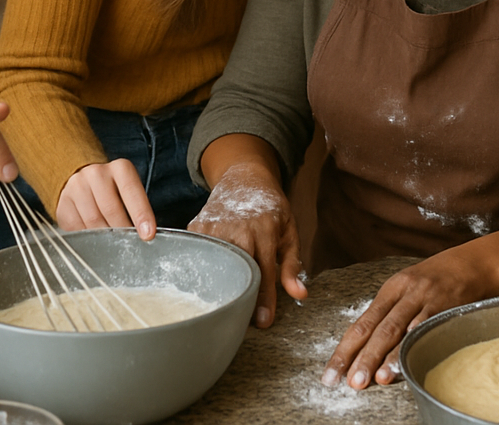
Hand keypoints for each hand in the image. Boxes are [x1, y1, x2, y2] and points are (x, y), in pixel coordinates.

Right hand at [56, 159, 155, 238]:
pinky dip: (87, 237)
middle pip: (111, 209)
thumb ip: (137, 208)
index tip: (148, 234)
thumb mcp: (129, 192)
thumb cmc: (114, 190)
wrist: (83, 180)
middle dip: (121, 231)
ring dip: (104, 237)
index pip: (132, 191)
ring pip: (93, 221)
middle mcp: (97, 173)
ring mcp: (77, 186)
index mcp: (120, 168)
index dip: (141, 214)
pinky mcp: (63, 203)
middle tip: (128, 244)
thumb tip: (147, 234)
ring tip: (112, 243)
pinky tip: (93, 236)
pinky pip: (76, 228)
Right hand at [188, 163, 305, 326]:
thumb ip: (293, 264)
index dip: (264, 299)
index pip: (264, 272)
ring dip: (221, 286)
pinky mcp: (198, 227)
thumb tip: (301, 295)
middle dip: (241, 297)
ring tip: (225, 303)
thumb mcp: (290, 231)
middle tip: (243, 316)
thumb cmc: (271, 208)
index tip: (264, 322)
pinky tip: (208, 281)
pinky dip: (203, 270)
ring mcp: (215, 226)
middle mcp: (239, 227)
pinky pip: (198, 256)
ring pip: (216, 267)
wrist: (244, 176)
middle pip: (238, 272)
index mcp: (266, 229)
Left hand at [323, 244, 497, 389]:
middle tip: (346, 381)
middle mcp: (405, 291)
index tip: (331, 372)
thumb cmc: (442, 278)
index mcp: (392, 287)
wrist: (479, 262)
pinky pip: (425, 330)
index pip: (362, 321)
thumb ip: (393, 312)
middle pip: (376, 327)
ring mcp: (425, 299)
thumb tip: (368, 345)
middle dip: (359, 356)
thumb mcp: (412, 287)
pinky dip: (412, 349)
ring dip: (382, 357)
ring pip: (398, 330)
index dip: (345, 348)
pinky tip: (403, 364)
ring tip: (369, 379)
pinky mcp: (445, 307)